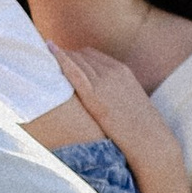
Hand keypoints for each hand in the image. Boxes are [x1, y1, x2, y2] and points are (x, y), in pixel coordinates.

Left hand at [52, 48, 188, 192]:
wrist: (151, 142)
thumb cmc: (140, 129)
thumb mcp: (129, 103)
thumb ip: (114, 94)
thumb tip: (101, 101)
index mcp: (123, 71)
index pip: (92, 55)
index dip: (74, 57)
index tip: (59, 60)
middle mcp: (113, 71)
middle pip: (81, 55)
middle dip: (64, 56)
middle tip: (43, 60)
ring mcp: (104, 81)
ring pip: (75, 60)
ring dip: (58, 58)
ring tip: (40, 58)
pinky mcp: (95, 95)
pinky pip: (74, 71)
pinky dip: (60, 58)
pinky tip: (48, 50)